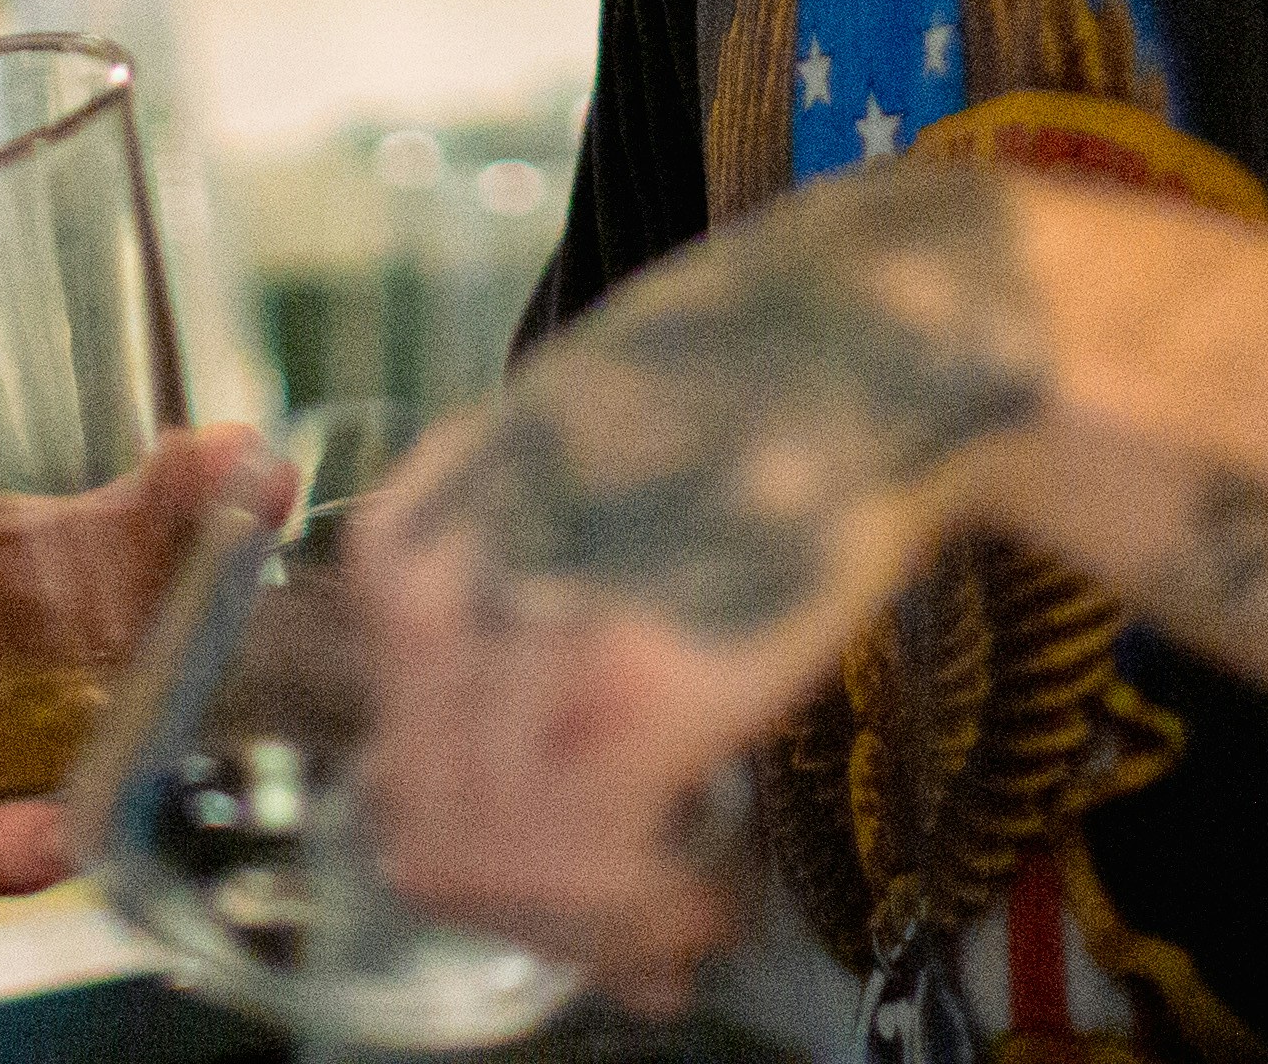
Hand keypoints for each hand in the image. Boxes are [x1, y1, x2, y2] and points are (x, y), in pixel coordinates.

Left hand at [342, 166, 1048, 1012]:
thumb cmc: (750, 405)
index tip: (595, 901)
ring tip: (708, 895)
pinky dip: (657, 912)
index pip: (403, 773)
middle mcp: (433, 593)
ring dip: (609, 923)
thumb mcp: (571, 496)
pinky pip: (584, 875)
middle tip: (662, 930)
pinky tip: (725, 880)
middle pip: (435, 843)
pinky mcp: (609, 695)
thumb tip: (508, 815)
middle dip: (552, 914)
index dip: (498, 868)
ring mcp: (512, 644)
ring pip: (501, 876)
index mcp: (411, 544)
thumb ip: (521, 635)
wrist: (864, 338)